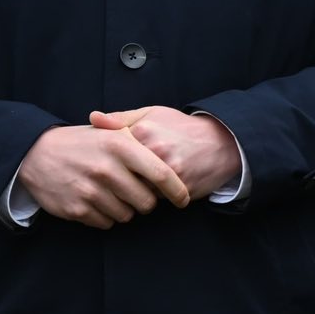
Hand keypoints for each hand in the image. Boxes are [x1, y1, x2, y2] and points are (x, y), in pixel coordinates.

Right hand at [16, 125, 192, 229]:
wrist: (36, 154)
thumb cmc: (83, 143)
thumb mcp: (110, 132)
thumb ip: (140, 140)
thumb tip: (172, 155)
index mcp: (120, 146)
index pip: (161, 174)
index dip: (177, 190)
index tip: (184, 199)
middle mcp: (106, 169)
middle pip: (146, 202)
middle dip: (147, 202)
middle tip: (138, 194)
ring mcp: (90, 191)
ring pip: (127, 215)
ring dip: (126, 209)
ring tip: (113, 194)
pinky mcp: (77, 209)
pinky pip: (106, 223)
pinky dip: (106, 216)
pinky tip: (97, 201)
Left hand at [89, 107, 242, 201]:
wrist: (222, 142)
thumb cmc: (182, 127)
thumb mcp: (152, 114)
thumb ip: (121, 118)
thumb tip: (92, 118)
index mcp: (144, 131)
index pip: (111, 154)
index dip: (109, 162)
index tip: (108, 164)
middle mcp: (156, 150)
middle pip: (122, 175)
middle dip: (119, 180)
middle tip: (118, 181)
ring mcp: (170, 170)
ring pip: (137, 190)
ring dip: (135, 191)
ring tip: (137, 185)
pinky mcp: (181, 187)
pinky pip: (156, 199)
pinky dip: (153, 197)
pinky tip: (155, 189)